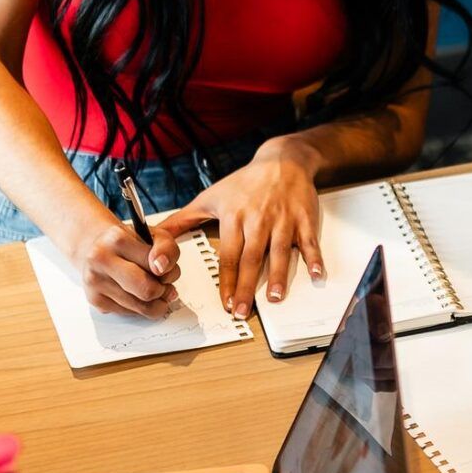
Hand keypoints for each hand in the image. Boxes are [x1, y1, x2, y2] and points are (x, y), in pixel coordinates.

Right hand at [64, 210, 181, 318]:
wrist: (96, 249)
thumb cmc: (128, 244)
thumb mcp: (153, 235)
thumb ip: (166, 248)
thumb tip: (162, 267)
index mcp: (117, 239)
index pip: (156, 266)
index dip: (170, 272)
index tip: (166, 271)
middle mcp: (101, 260)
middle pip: (147, 291)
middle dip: (163, 291)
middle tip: (163, 284)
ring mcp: (95, 282)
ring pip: (142, 308)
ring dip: (156, 302)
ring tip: (153, 289)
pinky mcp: (95, 300)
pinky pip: (131, 314)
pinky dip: (140, 307)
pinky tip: (136, 294)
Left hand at [166, 137, 323, 316]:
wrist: (282, 161)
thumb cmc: (245, 182)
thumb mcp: (210, 197)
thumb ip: (183, 219)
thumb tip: (155, 234)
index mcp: (234, 217)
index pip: (228, 255)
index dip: (226, 280)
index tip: (225, 302)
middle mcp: (259, 220)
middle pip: (252, 259)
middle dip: (246, 287)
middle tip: (243, 312)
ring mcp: (283, 220)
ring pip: (280, 252)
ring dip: (278, 277)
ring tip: (275, 298)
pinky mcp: (304, 219)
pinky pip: (309, 242)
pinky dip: (314, 259)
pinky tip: (316, 275)